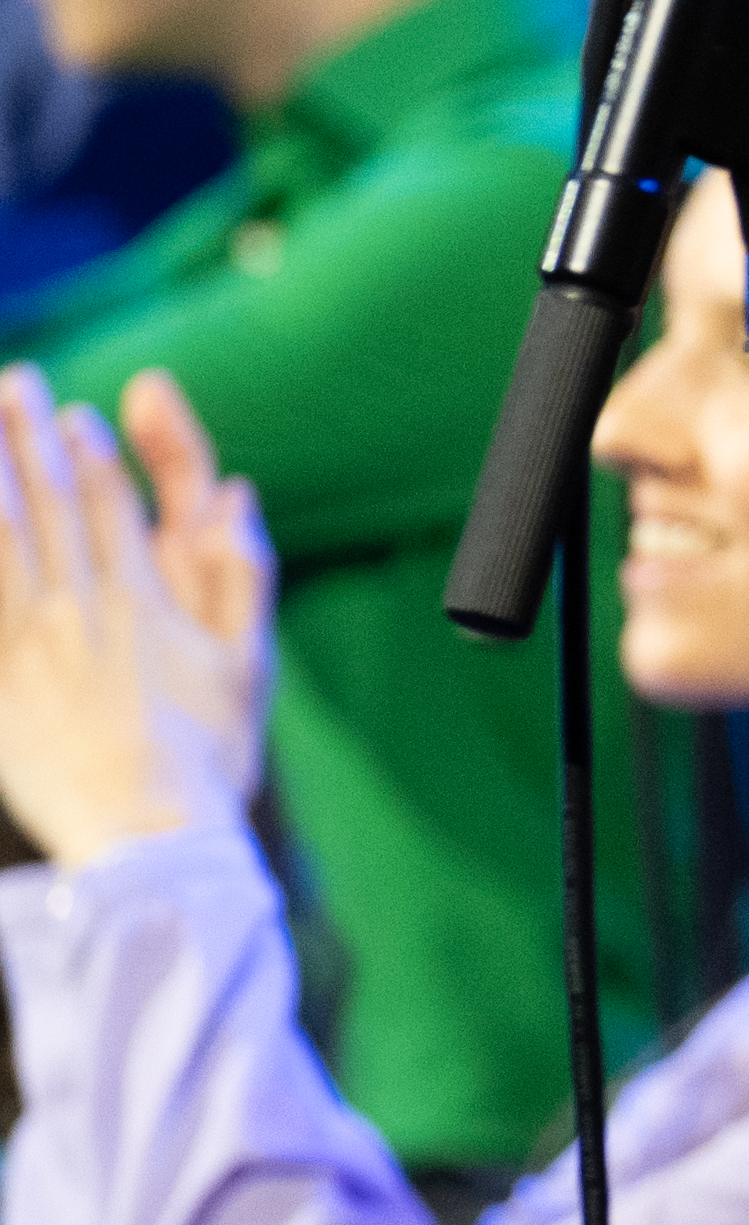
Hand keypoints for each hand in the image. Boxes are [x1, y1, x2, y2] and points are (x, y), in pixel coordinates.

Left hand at [0, 370, 272, 857]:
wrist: (148, 841)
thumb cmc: (210, 758)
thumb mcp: (249, 662)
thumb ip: (241, 571)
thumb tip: (236, 494)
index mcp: (144, 602)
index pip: (110, 504)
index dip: (89, 452)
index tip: (72, 412)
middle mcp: (78, 610)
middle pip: (45, 504)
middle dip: (25, 436)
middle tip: (14, 383)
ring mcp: (26, 645)